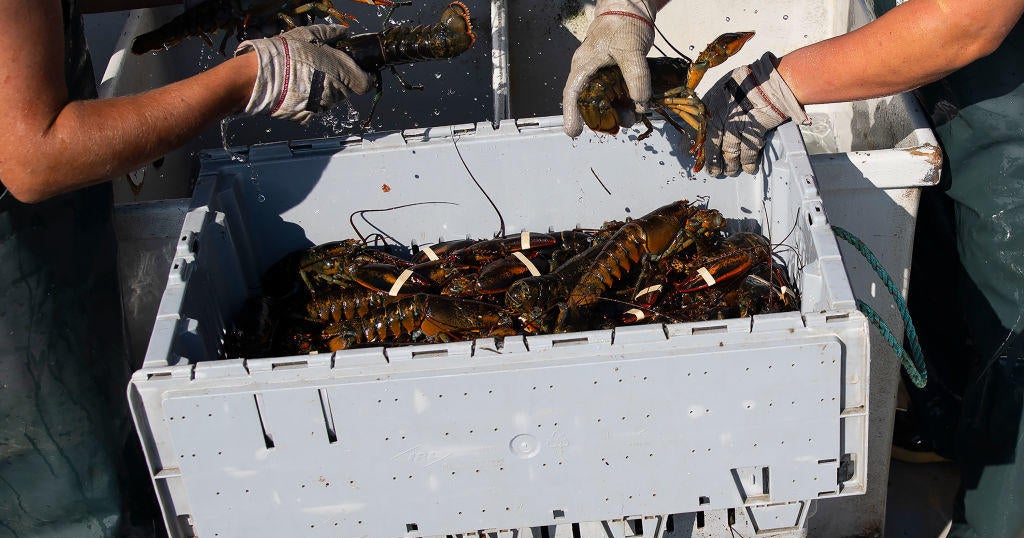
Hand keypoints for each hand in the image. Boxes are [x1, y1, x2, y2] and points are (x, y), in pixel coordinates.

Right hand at [235, 25, 373, 123]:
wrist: (266, 74)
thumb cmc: (290, 52)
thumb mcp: (311, 35)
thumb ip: (331, 33)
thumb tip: (343, 32)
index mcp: (344, 74)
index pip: (365, 84)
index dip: (362, 77)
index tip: (356, 71)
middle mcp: (337, 93)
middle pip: (347, 90)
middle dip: (339, 80)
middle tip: (323, 68)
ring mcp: (323, 106)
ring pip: (330, 99)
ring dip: (324, 90)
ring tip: (307, 76)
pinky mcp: (308, 115)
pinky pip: (314, 108)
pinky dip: (310, 100)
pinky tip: (298, 88)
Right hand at [562, 0, 655, 137]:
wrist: (633, 9)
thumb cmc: (623, 22)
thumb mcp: (631, 50)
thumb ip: (636, 76)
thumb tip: (641, 102)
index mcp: (585, 64)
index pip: (573, 93)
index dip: (571, 114)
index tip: (574, 132)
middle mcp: (590, 72)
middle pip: (590, 102)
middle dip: (604, 117)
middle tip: (623, 124)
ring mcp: (603, 74)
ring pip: (606, 100)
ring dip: (619, 110)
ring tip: (633, 117)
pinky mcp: (616, 73)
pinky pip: (618, 92)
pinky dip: (627, 101)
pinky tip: (637, 106)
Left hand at [702, 52, 808, 175]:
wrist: (770, 81)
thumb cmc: (746, 83)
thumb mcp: (722, 89)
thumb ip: (712, 107)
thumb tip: (704, 125)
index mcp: (710, 105)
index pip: (696, 130)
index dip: (693, 146)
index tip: (691, 156)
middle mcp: (721, 116)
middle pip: (713, 145)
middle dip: (712, 161)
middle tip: (713, 171)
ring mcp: (738, 124)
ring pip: (730, 151)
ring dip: (730, 165)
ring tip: (730, 171)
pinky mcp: (754, 130)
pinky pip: (749, 151)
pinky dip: (748, 162)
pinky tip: (748, 168)